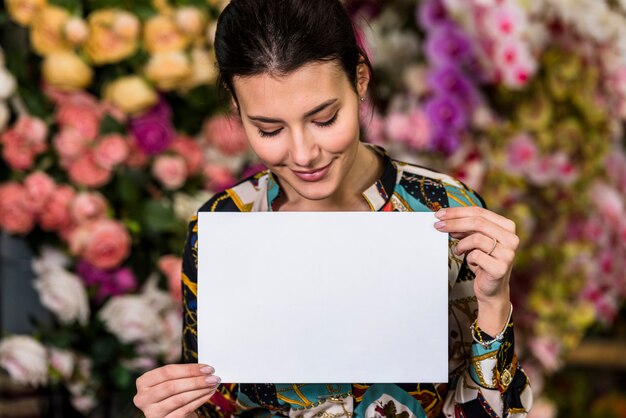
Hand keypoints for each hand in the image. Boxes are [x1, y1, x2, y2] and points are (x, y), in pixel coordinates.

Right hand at [134, 364, 220, 417]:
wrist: (172, 414)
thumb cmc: (173, 394)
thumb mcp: (173, 381)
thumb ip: (183, 374)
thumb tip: (205, 369)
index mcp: (143, 382)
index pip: (167, 372)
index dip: (189, 369)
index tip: (207, 368)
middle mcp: (143, 398)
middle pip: (172, 386)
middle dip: (196, 380)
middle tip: (213, 377)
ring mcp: (151, 412)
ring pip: (179, 399)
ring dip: (199, 391)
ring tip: (212, 385)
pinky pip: (184, 410)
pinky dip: (199, 401)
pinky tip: (208, 394)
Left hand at [434, 206, 518, 332]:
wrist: (491, 289)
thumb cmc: (483, 261)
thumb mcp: (475, 240)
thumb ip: (466, 228)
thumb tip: (446, 218)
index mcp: (507, 226)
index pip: (479, 212)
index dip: (457, 212)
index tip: (440, 214)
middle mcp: (511, 238)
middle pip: (477, 222)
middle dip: (454, 223)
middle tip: (438, 226)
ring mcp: (508, 253)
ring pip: (476, 238)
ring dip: (461, 244)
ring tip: (459, 250)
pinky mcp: (501, 268)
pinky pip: (476, 255)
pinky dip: (468, 258)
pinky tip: (471, 262)